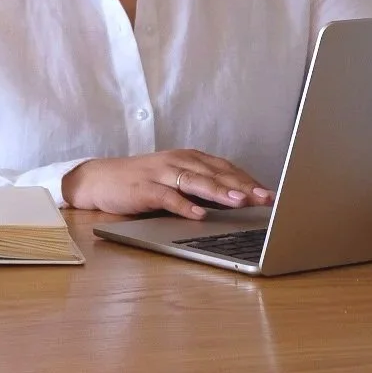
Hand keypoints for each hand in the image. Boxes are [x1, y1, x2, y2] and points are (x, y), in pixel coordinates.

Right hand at [61, 150, 275, 218]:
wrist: (101, 179)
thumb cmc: (143, 182)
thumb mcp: (176, 181)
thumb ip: (202, 188)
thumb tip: (238, 202)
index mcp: (190, 159)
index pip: (226, 168)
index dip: (249, 180)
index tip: (271, 194)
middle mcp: (179, 161)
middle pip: (216, 173)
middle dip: (244, 186)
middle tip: (266, 198)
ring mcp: (161, 173)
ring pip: (196, 181)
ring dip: (220, 192)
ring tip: (240, 202)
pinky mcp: (144, 188)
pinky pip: (167, 197)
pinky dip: (184, 205)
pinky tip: (199, 214)